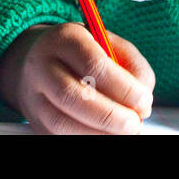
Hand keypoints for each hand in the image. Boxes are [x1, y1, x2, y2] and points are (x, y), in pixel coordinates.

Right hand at [0, 23, 154, 134]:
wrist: (38, 61)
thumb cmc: (82, 54)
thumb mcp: (109, 45)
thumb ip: (132, 66)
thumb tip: (142, 102)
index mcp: (64, 39)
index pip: (93, 65)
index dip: (123, 88)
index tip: (144, 102)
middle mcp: (42, 66)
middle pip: (72, 96)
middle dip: (110, 116)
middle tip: (135, 124)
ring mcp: (34, 96)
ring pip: (62, 123)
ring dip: (99, 134)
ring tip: (124, 131)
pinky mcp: (35, 120)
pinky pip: (58, 136)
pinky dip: (87, 138)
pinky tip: (105, 134)